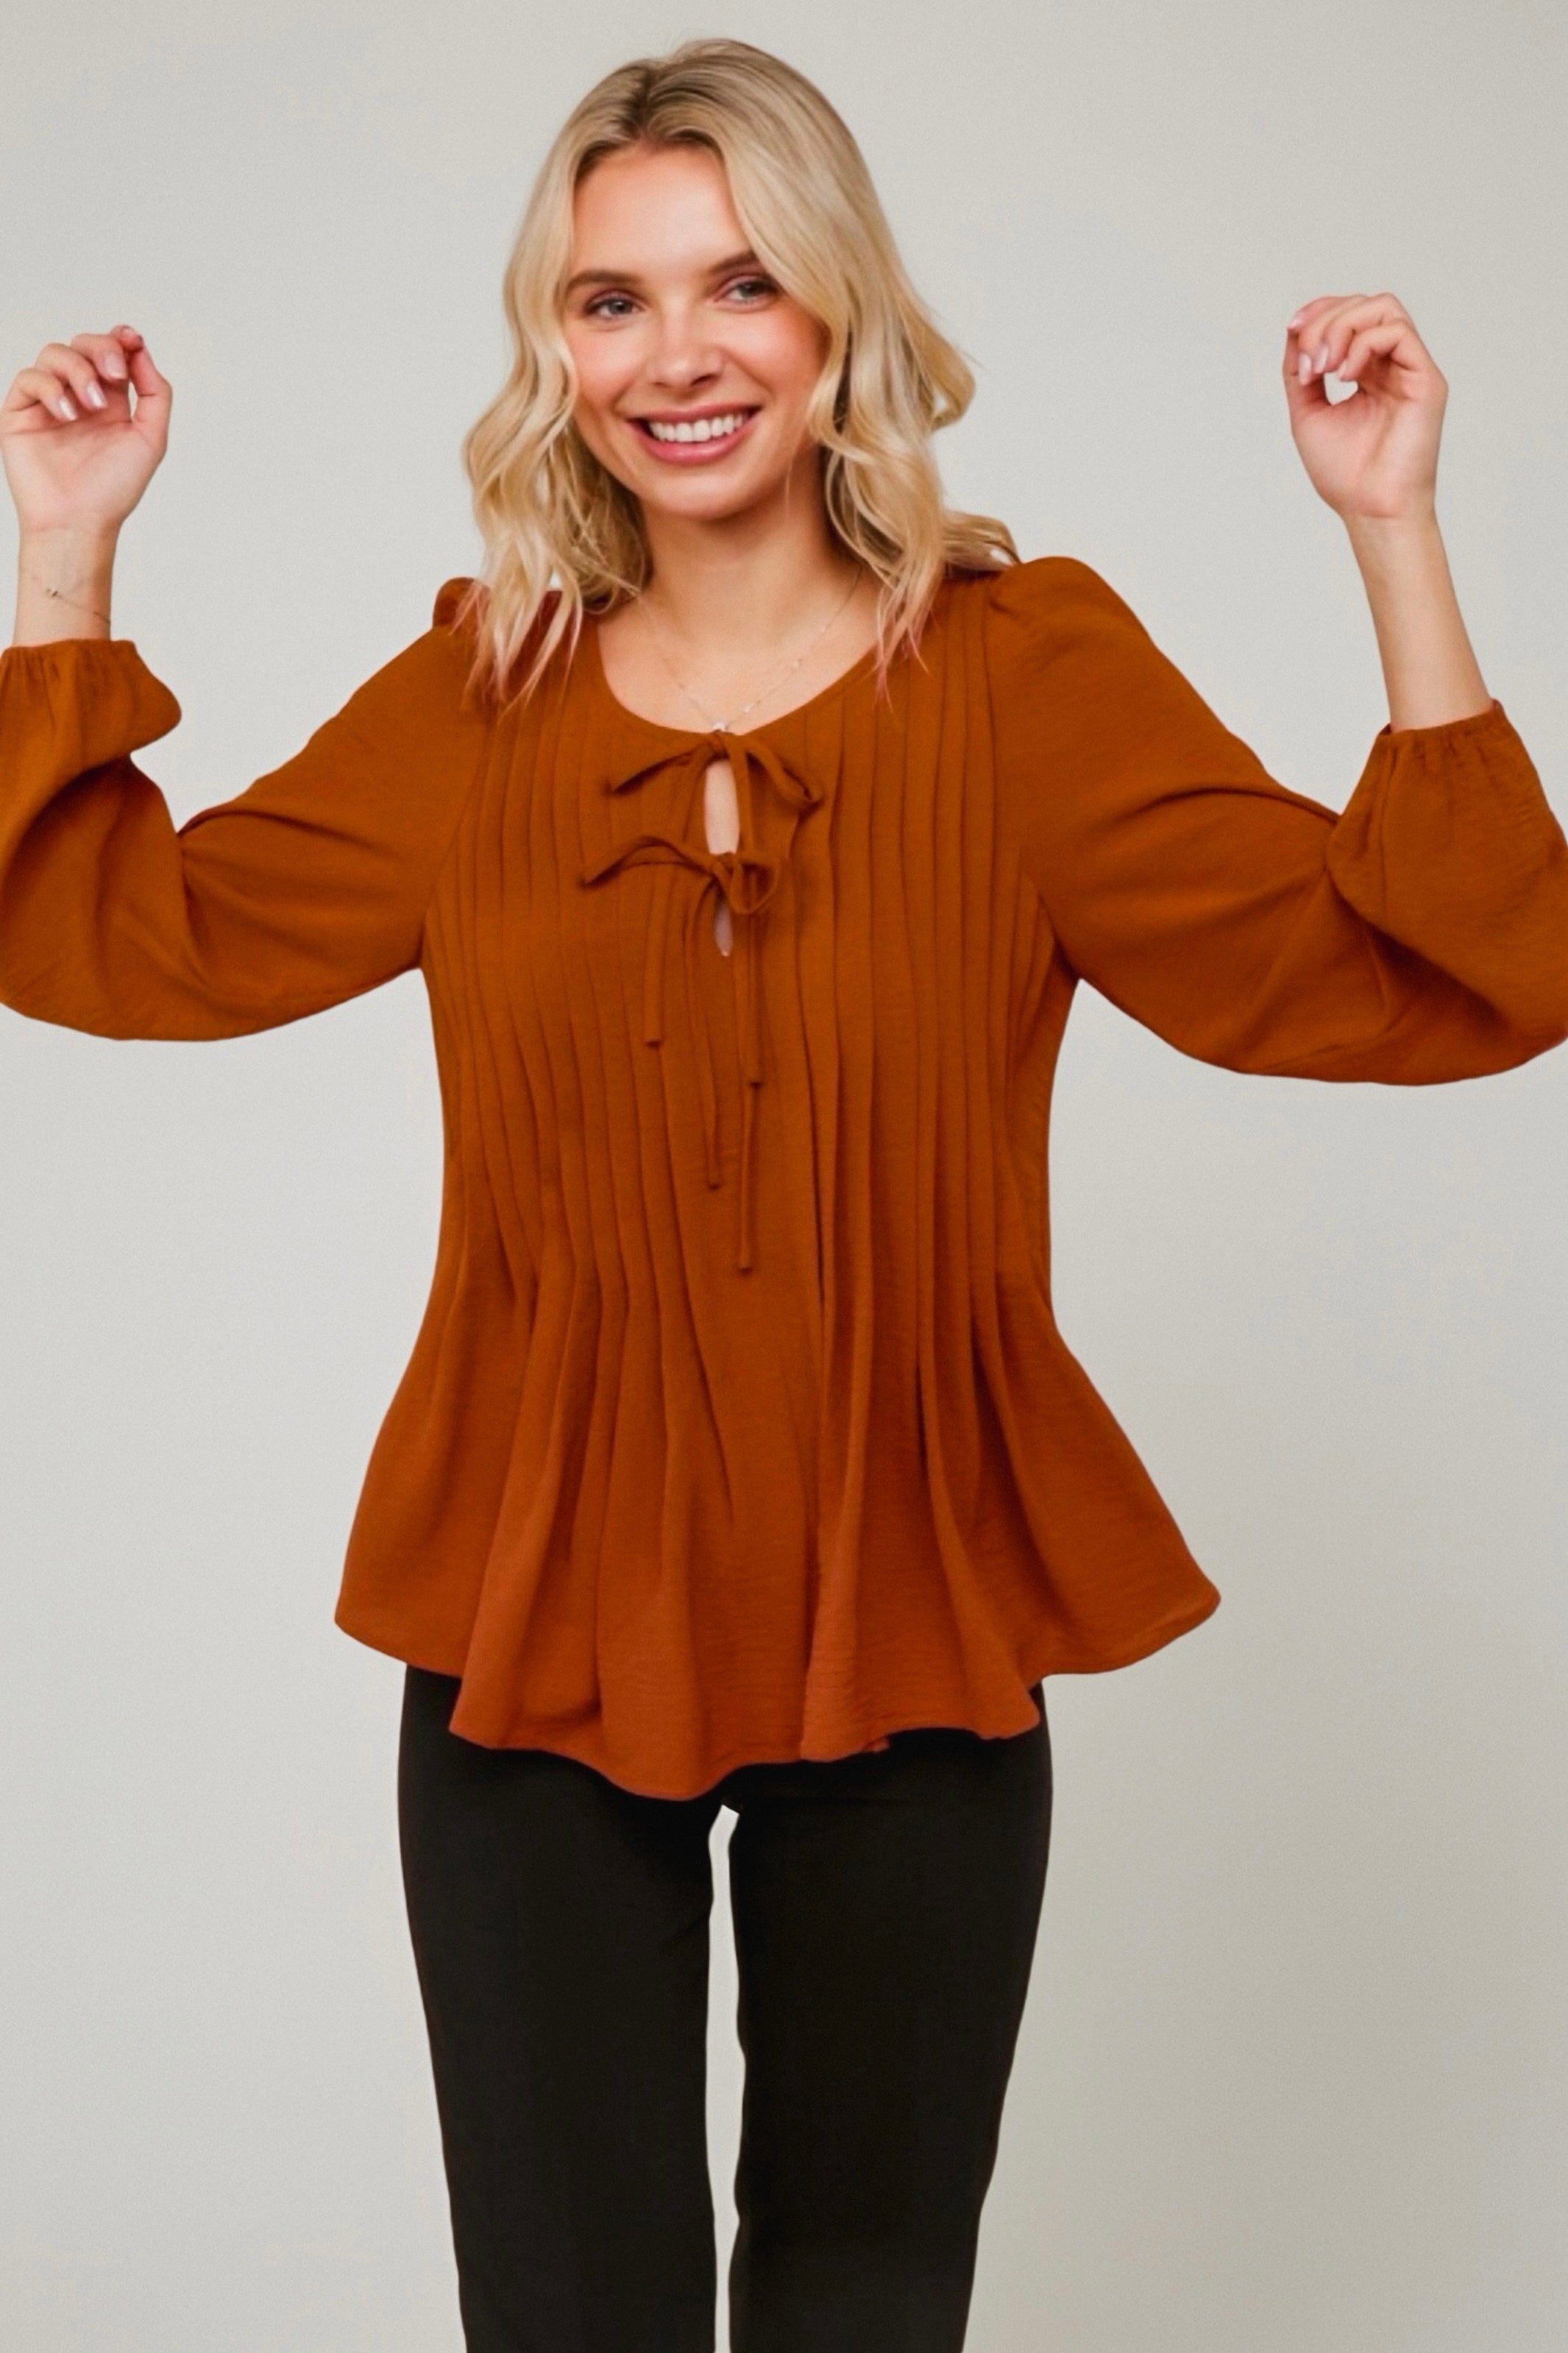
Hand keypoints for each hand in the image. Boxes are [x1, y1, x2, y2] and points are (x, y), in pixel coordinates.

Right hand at [0, 325, 170, 539]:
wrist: (79, 521)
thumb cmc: (113, 490)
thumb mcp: (151, 439)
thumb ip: (154, 393)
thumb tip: (141, 350)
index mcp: (111, 403)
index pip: (112, 353)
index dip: (120, 339)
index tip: (131, 339)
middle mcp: (79, 398)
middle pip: (84, 344)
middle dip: (101, 349)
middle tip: (113, 374)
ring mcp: (49, 403)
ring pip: (55, 354)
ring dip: (78, 371)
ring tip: (91, 406)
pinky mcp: (21, 412)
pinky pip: (30, 378)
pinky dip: (51, 388)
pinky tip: (68, 414)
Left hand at [1282, 293, 1444, 525]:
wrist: (1370, 510)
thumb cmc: (1345, 474)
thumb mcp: (1307, 413)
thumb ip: (1300, 372)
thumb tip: (1295, 331)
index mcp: (1367, 372)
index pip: (1350, 315)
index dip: (1320, 310)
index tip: (1293, 329)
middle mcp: (1392, 366)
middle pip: (1364, 305)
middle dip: (1325, 322)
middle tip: (1309, 364)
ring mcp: (1411, 370)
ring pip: (1383, 308)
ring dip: (1342, 327)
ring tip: (1325, 368)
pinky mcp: (1426, 380)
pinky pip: (1398, 332)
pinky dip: (1363, 344)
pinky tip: (1346, 376)